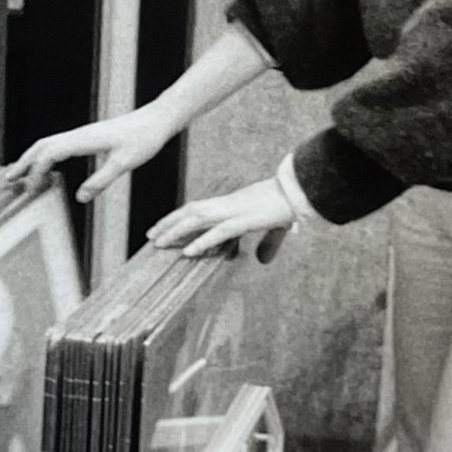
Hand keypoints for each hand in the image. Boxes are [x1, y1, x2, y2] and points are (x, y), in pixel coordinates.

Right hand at [2, 105, 180, 201]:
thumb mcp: (124, 164)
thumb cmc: (144, 139)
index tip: (30, 189)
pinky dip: (46, 155)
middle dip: (24, 162)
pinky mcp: (89, 137)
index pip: (50, 153)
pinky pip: (60, 145)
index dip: (36, 170)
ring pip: (49, 143)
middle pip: (42, 146)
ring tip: (19, 174)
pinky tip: (48, 167)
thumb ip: (101, 181)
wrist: (157, 120)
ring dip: (32, 158)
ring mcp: (83, 134)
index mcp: (85, 139)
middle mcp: (80, 134)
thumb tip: (79, 198)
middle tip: (8, 180)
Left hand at [148, 176, 293, 257]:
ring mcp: (235, 210)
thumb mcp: (275, 228)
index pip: (200, 208)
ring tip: (158, 243)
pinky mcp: (245, 219)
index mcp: (232, 204)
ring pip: (198, 219)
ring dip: (176, 231)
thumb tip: (263, 261)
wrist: (301, 191)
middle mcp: (229, 204)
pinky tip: (188, 252)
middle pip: (191, 211)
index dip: (180, 217)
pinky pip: (219, 231)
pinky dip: (202, 241)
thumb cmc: (288, 205)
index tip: (164, 227)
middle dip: (169, 223)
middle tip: (150, 236)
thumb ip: (267, 245)